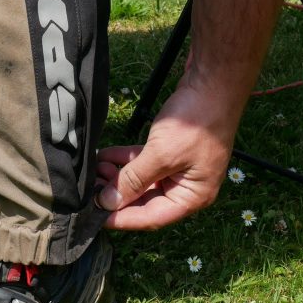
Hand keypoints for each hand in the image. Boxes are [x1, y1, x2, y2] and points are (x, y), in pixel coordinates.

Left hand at [95, 83, 239, 230]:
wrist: (213, 83)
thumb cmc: (196, 123)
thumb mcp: (161, 155)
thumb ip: (133, 180)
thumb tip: (108, 202)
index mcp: (192, 196)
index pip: (151, 217)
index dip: (122, 218)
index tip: (95, 216)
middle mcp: (186, 186)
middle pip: (144, 200)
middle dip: (116, 195)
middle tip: (89, 190)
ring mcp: (178, 167)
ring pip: (141, 180)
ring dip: (117, 177)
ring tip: (94, 170)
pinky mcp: (170, 150)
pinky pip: (143, 162)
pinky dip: (124, 160)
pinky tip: (104, 156)